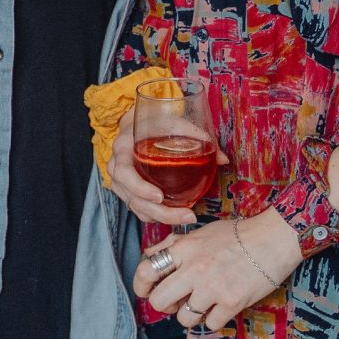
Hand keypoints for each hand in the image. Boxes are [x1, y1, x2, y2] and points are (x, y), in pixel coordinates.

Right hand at [104, 108, 197, 227]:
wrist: (136, 125)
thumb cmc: (154, 123)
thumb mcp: (172, 122)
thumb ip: (195, 135)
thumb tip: (222, 158)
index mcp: (123, 148)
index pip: (124, 173)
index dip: (139, 188)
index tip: (159, 196)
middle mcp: (117, 168)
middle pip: (133, 198)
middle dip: (159, 212)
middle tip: (186, 215)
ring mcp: (121, 183)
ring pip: (137, 208)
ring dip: (161, 217)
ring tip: (187, 217)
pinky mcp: (128, 192)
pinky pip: (140, 209)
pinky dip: (156, 216)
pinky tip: (175, 215)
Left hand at [131, 212, 298, 332]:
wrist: (273, 239)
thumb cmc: (237, 233)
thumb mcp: (201, 232)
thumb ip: (174, 244)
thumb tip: (149, 255)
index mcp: (184, 248)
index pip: (146, 270)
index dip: (141, 285)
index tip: (146, 290)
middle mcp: (194, 269)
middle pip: (160, 301)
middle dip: (165, 306)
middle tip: (175, 302)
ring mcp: (213, 287)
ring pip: (184, 318)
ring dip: (191, 315)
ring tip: (203, 303)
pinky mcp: (232, 303)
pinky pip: (210, 324)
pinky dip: (214, 319)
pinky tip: (221, 306)